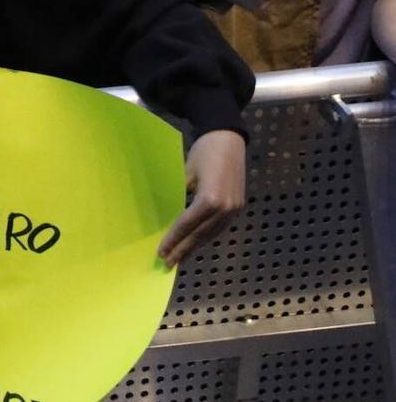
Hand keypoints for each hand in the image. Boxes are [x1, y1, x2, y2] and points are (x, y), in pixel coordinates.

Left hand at [158, 129, 245, 264]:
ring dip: (195, 246)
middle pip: (200, 235)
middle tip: (168, 262)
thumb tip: (167, 217)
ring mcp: (234, 209)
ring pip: (212, 234)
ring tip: (180, 256)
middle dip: (183, 249)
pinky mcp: (238, 207)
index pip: (186, 225)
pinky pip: (220, 228)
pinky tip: (197, 242)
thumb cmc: (204, 152)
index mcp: (210, 200)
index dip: (173, 240)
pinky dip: (207, 236)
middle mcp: (225, 209)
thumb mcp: (186, 174)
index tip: (161, 252)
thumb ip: (179, 196)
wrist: (229, 139)